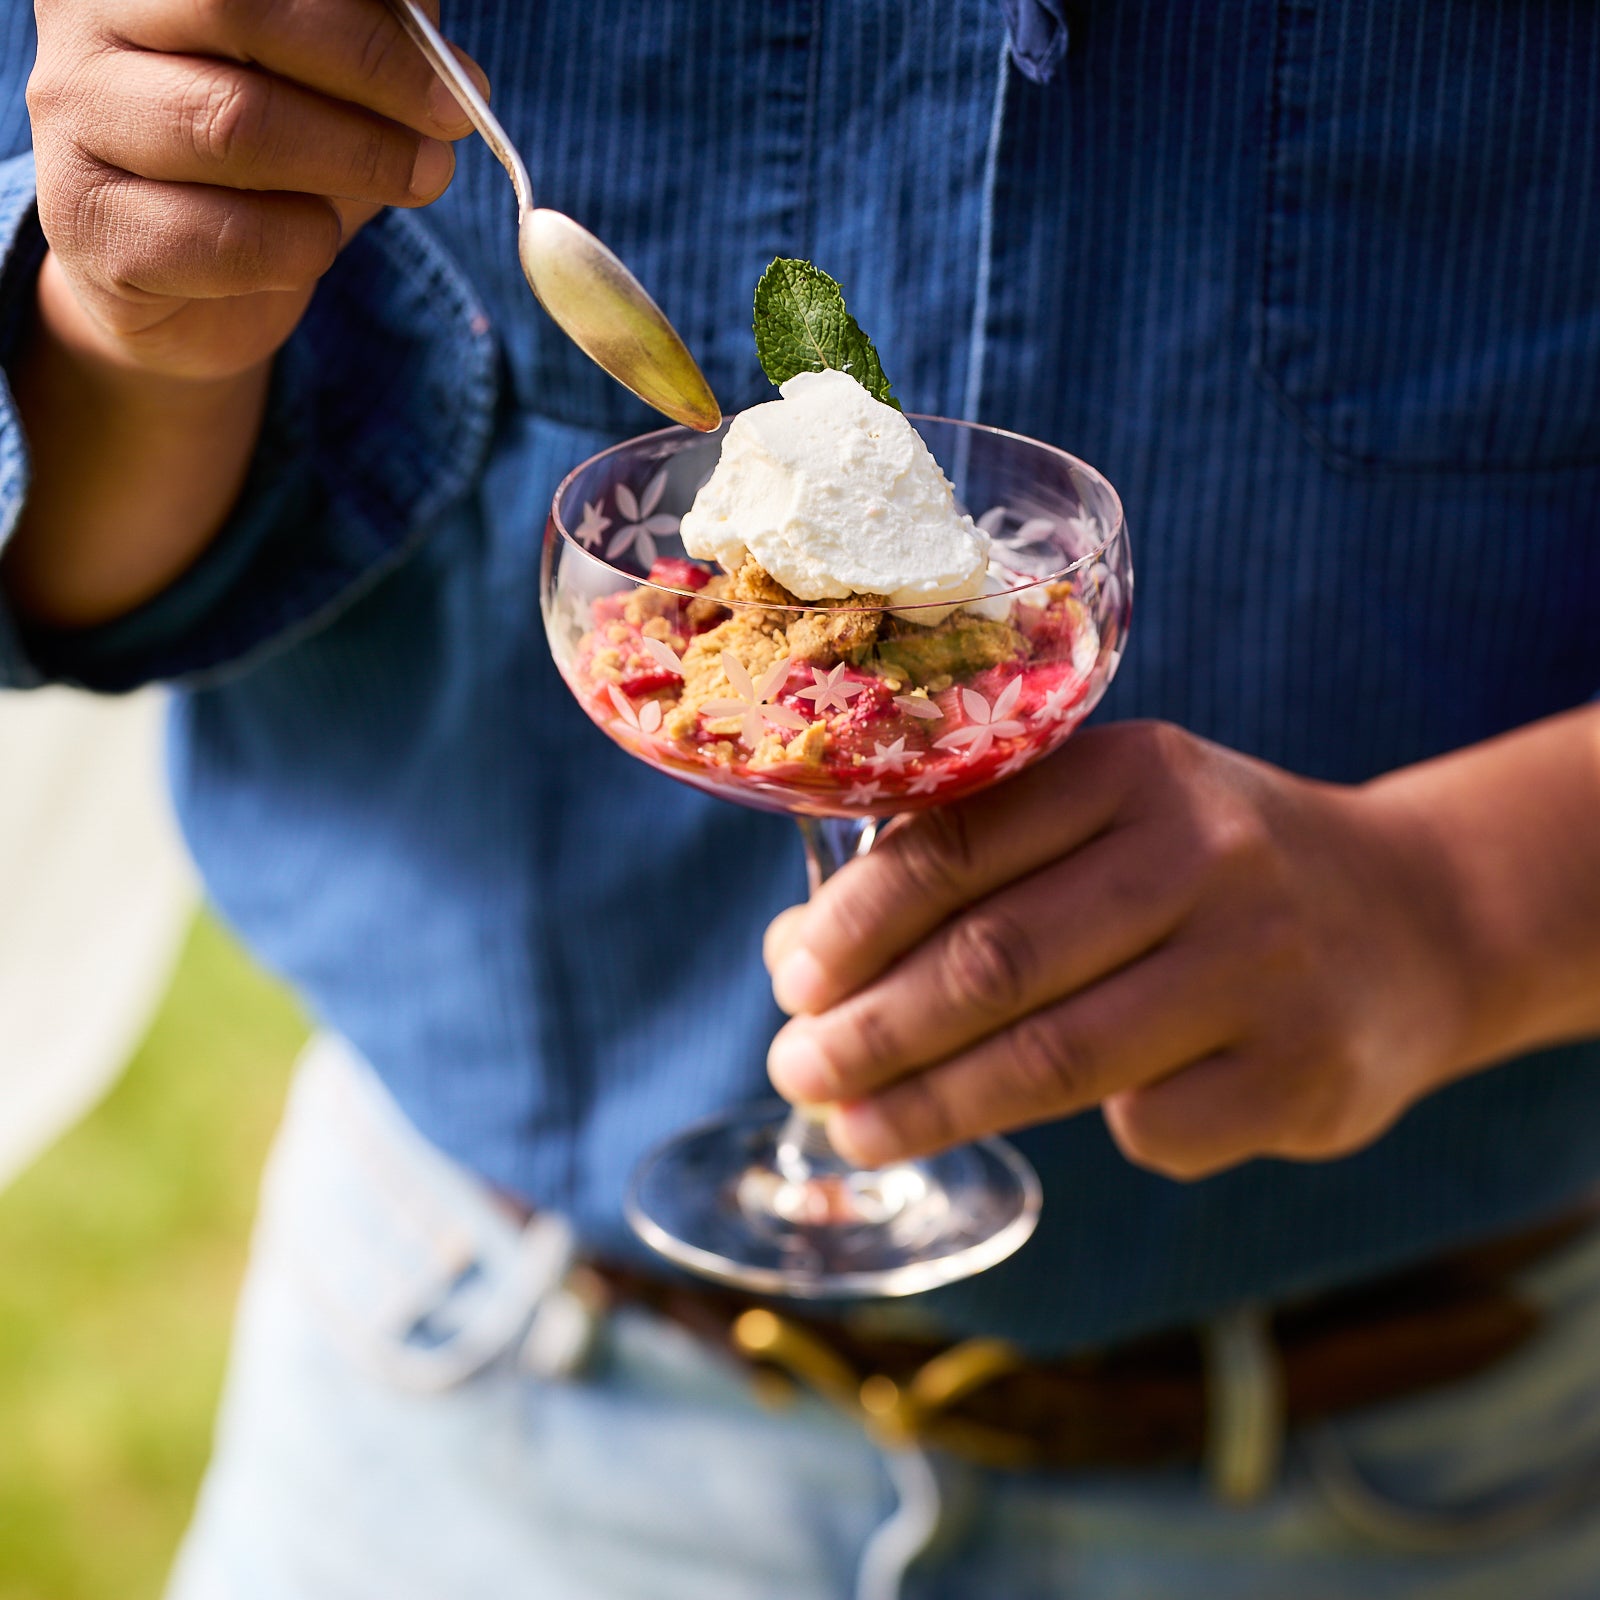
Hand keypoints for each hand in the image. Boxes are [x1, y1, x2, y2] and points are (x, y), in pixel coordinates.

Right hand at [27, 0, 486, 379]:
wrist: (183, 287)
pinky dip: (304, 246)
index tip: (457, 74)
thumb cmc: (266, 161)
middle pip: (238, 11)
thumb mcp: (328, 82)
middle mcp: (87, 22)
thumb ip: (373, 37)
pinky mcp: (92, 227)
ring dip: (356, 162)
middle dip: (371, 73)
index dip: (367, 18)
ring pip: (234, 126)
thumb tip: (441, 45)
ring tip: (417, 181)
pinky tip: (317, 242)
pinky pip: (227, 238)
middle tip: (453, 125)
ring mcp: (74, 121)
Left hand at [764, 722, 1486, 1179]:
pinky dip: (1084, 1131)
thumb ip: (970, 871)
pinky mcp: (1305, 1069)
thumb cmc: (1203, 871)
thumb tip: (801, 960)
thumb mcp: (1106, 823)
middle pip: (994, 960)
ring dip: (930, 1105)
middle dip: (872, 1030)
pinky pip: (1147, 1126)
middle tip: (797, 1070)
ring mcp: (1263, 963)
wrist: (1409, 918)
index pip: (957, 843)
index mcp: (1132, 769)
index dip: (855, 922)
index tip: (789, 981)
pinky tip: (1052, 1121)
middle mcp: (1204, 853)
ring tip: (852, 1128)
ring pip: (1054, 1057)